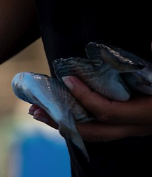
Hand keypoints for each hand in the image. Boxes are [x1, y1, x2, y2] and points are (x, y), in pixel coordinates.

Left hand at [30, 75, 151, 141]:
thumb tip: (150, 42)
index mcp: (146, 114)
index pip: (108, 112)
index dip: (86, 98)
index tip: (68, 80)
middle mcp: (136, 128)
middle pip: (91, 132)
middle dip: (61, 121)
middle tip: (35, 109)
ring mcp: (132, 130)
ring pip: (91, 134)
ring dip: (62, 123)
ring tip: (37, 112)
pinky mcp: (128, 128)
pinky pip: (95, 130)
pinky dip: (74, 121)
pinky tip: (57, 111)